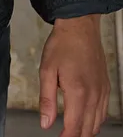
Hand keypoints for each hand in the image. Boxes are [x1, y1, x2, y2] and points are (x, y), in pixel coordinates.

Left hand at [39, 15, 109, 135]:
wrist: (80, 27)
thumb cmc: (61, 45)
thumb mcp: (46, 70)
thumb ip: (46, 99)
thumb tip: (45, 123)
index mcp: (78, 92)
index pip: (74, 127)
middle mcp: (94, 95)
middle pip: (88, 129)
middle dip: (76, 136)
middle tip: (63, 136)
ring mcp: (102, 91)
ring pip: (98, 123)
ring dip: (86, 131)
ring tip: (72, 131)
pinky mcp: (106, 86)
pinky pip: (104, 112)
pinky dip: (95, 121)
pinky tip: (86, 119)